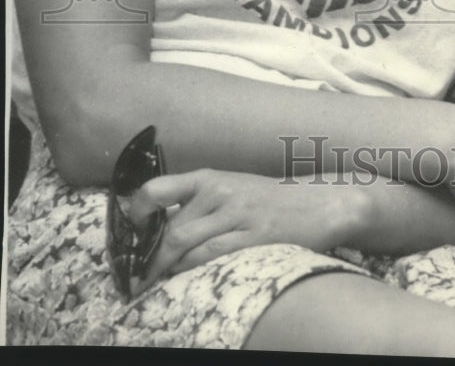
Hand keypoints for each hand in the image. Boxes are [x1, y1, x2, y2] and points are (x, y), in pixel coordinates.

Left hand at [125, 168, 355, 288]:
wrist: (319, 202)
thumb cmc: (271, 199)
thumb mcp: (233, 188)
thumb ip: (200, 201)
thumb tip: (161, 225)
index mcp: (211, 177)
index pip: (158, 188)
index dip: (136, 211)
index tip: (131, 231)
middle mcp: (220, 191)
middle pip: (169, 227)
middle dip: (147, 256)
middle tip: (134, 275)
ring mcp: (237, 214)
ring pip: (184, 243)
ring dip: (161, 268)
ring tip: (149, 282)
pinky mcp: (253, 236)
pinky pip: (210, 255)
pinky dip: (190, 269)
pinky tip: (183, 277)